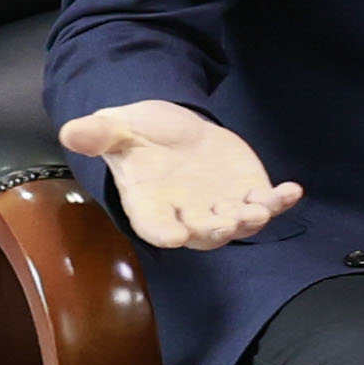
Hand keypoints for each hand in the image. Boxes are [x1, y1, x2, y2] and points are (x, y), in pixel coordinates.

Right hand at [57, 99, 299, 247]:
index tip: (173, 236)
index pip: (155, 227)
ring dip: (251, 219)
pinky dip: (280, 201)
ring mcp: (220, 208)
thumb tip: (70, 131)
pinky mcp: (247, 195)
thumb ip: (99, 134)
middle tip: (226, 223)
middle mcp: (187, 215)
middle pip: (202, 233)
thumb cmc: (140, 135)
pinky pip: (266, 204)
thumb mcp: (118, 128)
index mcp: (150, 205)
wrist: (174, 131)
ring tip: (261, 208)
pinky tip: (292, 190)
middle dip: (215, 230)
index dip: (164, 232)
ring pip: (237, 224)